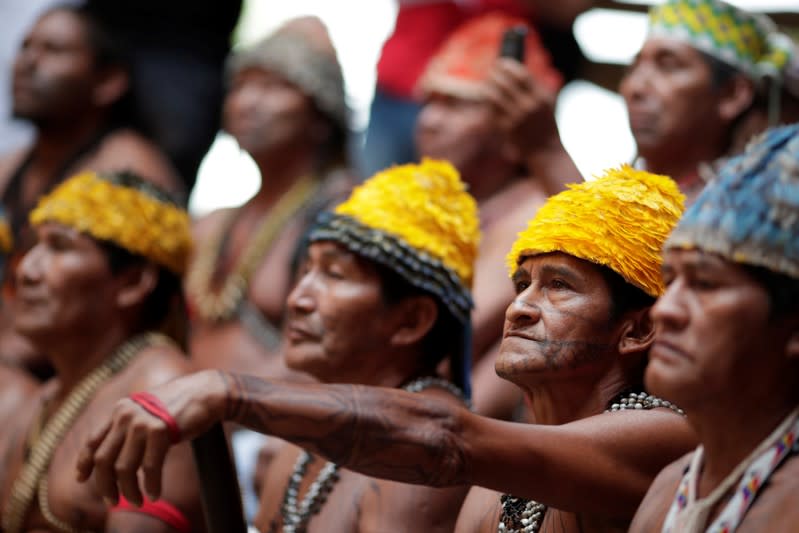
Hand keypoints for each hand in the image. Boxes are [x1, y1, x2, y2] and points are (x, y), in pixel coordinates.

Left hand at [76, 370, 227, 505]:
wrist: (207, 392)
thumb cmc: (180, 405)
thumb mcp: (147, 412)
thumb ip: (130, 428)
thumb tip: (117, 460)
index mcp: (120, 410)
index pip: (93, 440)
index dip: (84, 462)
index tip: (82, 479)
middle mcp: (126, 415)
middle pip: (104, 459)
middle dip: (106, 485)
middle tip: (113, 502)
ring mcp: (142, 422)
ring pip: (124, 468)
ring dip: (129, 490)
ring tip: (137, 501)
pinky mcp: (161, 430)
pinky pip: (150, 467)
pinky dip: (151, 485)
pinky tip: (154, 494)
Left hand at [483, 58, 560, 161]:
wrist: (546, 149)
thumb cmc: (546, 122)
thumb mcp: (547, 102)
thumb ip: (533, 87)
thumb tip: (513, 69)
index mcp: (540, 97)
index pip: (521, 75)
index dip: (508, 66)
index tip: (501, 61)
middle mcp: (528, 106)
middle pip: (505, 84)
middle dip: (495, 74)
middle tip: (491, 70)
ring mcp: (516, 118)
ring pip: (495, 97)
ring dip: (488, 87)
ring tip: (486, 83)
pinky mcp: (506, 128)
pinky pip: (492, 111)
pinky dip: (488, 102)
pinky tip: (487, 98)